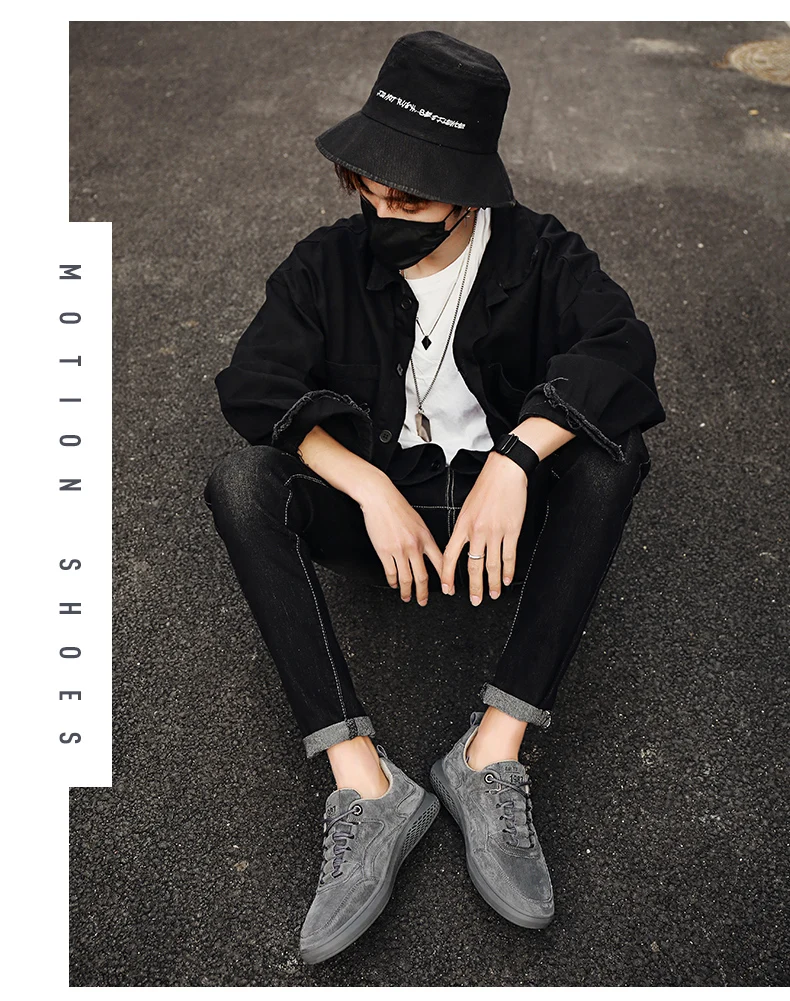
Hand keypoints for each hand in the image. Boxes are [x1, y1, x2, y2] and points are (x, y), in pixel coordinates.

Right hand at [358, 480, 444, 605]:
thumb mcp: (419, 522)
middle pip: (423, 577)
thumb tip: (428, 553)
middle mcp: (415, 546)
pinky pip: (391, 572)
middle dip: (424, 593)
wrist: (380, 498)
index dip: (446, 579)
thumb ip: (424, 538)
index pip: (440, 562)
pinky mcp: (384, 551)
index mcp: (426, 537)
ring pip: (406, 578)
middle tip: (423, 601)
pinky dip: (393, 582)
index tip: (448, 590)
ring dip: (407, 591)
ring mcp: (399, 550)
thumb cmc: (398, 507)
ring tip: (407, 597)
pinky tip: (394, 584)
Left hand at [441, 453, 527, 603]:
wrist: (504, 472)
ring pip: (492, 565)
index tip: (448, 589)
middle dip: (474, 587)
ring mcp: (495, 532)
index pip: (450, 556)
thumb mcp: (467, 507)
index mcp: (462, 525)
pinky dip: (509, 570)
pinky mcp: (512, 530)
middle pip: (472, 566)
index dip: (447, 575)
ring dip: (493, 583)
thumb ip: (464, 528)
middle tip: (475, 600)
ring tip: (494, 594)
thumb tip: (463, 545)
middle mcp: (477, 531)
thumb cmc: (486, 486)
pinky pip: (509, 556)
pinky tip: (508, 579)